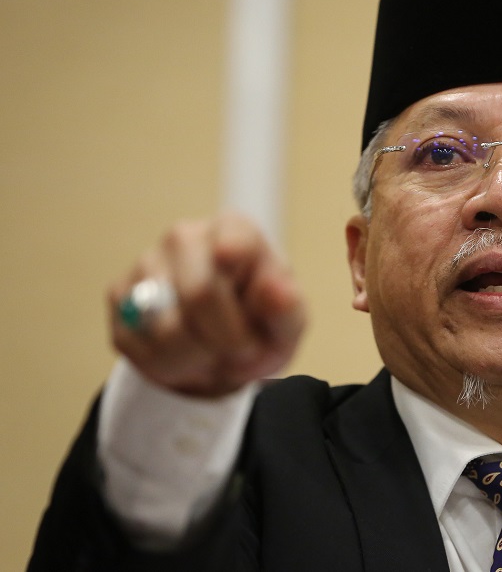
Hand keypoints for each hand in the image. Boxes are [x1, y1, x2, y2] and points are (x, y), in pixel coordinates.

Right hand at [108, 213, 305, 396]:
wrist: (223, 348)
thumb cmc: (262, 324)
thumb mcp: (288, 322)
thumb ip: (286, 306)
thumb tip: (277, 290)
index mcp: (235, 229)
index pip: (232, 247)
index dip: (241, 291)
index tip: (251, 314)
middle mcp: (185, 236)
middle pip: (199, 295)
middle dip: (227, 340)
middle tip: (243, 351)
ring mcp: (146, 263)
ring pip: (166, 329)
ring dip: (199, 359)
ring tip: (214, 353)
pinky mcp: (120, 297)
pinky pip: (140, 347)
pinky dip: (170, 367)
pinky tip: (186, 356)